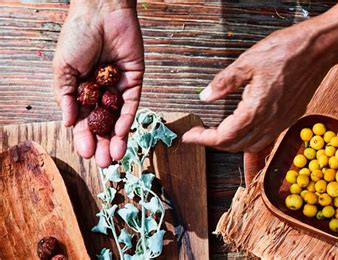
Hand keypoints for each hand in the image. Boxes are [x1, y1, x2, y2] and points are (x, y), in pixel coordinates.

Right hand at [53, 1, 143, 166]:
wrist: (101, 12)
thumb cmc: (77, 36)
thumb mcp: (63, 69)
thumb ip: (66, 96)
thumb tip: (67, 123)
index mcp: (81, 89)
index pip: (83, 119)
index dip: (84, 137)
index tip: (86, 154)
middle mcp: (100, 91)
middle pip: (103, 123)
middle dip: (104, 143)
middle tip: (105, 163)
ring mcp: (118, 87)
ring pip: (118, 118)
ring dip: (117, 138)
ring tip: (116, 157)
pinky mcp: (135, 80)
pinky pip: (132, 103)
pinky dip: (127, 119)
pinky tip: (123, 134)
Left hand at [182, 23, 330, 152]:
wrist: (318, 49)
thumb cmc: (286, 51)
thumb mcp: (247, 62)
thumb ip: (224, 82)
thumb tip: (206, 96)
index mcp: (256, 110)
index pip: (224, 136)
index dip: (204, 139)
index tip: (190, 135)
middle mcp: (270, 122)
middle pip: (236, 145)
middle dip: (214, 142)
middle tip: (199, 133)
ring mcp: (282, 122)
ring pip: (252, 145)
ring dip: (233, 144)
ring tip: (218, 135)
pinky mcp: (290, 117)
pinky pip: (268, 139)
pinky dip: (251, 142)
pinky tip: (246, 132)